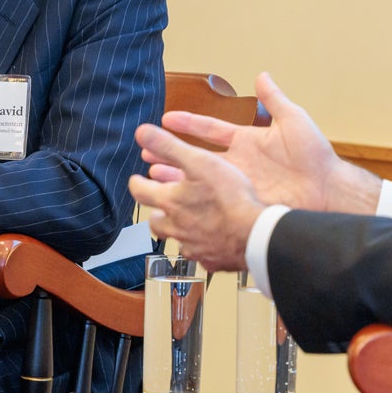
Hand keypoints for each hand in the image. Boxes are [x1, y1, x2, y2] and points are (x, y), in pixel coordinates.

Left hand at [128, 123, 264, 270]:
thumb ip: (169, 147)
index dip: (137, 183)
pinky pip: (201, 255)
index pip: (141, 192)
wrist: (254, 234)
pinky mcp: (212, 260)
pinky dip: (203, 247)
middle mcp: (177, 227)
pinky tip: (212, 241)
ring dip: (179, 230)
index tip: (136, 180)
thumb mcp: (199, 162)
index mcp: (170, 202)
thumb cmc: (229, 198)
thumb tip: (142, 132)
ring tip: (187, 222)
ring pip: (178, 240)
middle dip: (156, 212)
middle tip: (161, 205)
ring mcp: (194, 246)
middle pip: (156, 222)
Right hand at [148, 73, 381, 213]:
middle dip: (171, 152)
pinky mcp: (242, 201)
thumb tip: (263, 75)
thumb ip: (275, 98)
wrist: (327, 189)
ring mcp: (238, 183)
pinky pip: (212, 200)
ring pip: (199, 179)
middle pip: (197, 156)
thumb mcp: (293, 119)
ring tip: (152, 173)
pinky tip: (176, 199)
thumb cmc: (315, 156)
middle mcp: (238, 163)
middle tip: (147, 149)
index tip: (167, 118)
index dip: (189, 123)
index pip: (210, 129)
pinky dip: (193, 200)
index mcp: (247, 141)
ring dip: (175, 176)